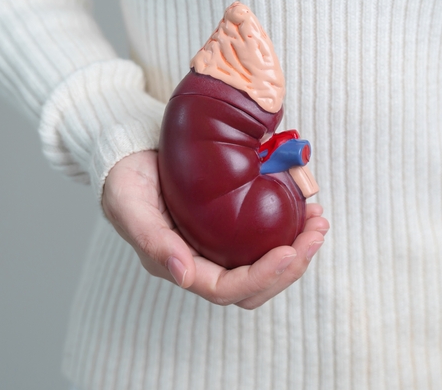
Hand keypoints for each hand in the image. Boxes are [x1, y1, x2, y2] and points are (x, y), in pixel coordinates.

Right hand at [101, 150, 328, 308]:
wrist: (128, 151)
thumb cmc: (123, 177)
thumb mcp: (128, 204)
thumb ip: (152, 241)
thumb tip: (184, 275)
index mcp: (178, 266)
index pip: (226, 289)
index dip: (261, 277)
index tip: (289, 251)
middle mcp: (202, 263)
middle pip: (254, 286)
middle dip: (291, 265)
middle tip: (316, 232)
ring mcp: (219, 246)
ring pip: (265, 266)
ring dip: (298, 249)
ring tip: (319, 221)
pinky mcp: (232, 226)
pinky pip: (266, 238)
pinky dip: (292, 228)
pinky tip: (308, 207)